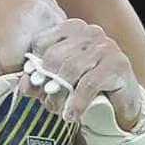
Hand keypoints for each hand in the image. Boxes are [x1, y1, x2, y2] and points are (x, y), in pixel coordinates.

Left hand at [21, 18, 142, 129]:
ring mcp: (106, 46)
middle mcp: (90, 32)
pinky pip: (88, 84)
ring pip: (71, 70)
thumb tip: (24, 85)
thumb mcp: (59, 81)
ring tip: (58, 110)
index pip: (42, 41)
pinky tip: (72, 115)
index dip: (35, 65)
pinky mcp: (117, 64)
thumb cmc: (86, 87)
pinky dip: (76, 102)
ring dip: (60, 95)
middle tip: (47, 102)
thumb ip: (39, 80)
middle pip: (55, 56)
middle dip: (47, 83)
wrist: (120, 102)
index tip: (34, 83)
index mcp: (72, 28)